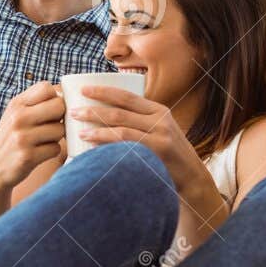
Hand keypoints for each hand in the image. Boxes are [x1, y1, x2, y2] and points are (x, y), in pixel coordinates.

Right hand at [0, 82, 65, 193]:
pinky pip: (56, 148)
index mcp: (16, 104)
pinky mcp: (28, 156)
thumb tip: (65, 95)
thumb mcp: (15, 114)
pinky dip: (51, 152)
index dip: (54, 98)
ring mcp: (22, 137)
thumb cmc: (10, 138)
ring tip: (42, 141)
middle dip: (60, 117)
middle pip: (59, 106)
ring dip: (56, 137)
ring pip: (60, 129)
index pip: (46, 88)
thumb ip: (35, 103)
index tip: (49, 110)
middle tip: (50, 126)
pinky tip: (39, 153)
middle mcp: (18, 118)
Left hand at [70, 84, 190, 174]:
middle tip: (73, 111)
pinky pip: (126, 147)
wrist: (192, 176)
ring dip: (96, 129)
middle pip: (119, 111)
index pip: (126, 96)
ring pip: (121, 129)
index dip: (103, 91)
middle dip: (93, 110)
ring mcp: (160, 136)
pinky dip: (107, 146)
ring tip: (79, 131)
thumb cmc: (168, 154)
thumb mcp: (159, 130)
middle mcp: (160, 119)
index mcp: (158, 110)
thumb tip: (105, 116)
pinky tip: (93, 147)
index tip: (83, 90)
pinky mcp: (158, 153)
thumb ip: (140, 121)